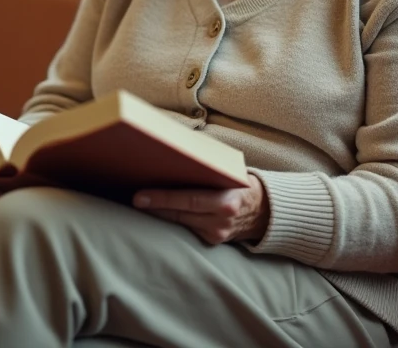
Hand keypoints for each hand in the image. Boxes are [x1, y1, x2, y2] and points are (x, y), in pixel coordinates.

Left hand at [133, 172, 269, 244]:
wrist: (265, 210)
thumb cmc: (241, 183)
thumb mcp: (229, 173)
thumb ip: (208, 170)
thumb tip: (174, 157)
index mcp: (227, 201)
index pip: (188, 200)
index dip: (162, 198)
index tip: (139, 196)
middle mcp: (222, 220)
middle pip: (180, 213)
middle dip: (154, 206)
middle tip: (133, 199)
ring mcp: (217, 234)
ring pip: (180, 223)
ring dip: (160, 214)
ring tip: (141, 203)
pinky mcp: (213, 241)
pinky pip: (187, 229)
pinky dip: (173, 220)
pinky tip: (159, 212)